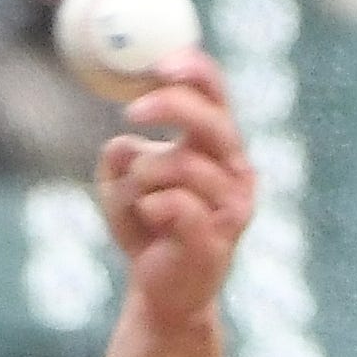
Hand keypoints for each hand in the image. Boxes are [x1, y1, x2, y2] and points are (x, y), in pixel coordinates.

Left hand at [96, 50, 254, 334]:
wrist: (162, 292)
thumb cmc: (147, 232)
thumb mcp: (121, 187)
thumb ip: (120, 159)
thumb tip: (122, 143)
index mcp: (219, 147)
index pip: (217, 95)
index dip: (195, 71)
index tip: (160, 64)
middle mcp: (236, 171)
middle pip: (212, 120)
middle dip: (171, 107)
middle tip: (131, 112)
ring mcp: (232, 206)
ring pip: (184, 165)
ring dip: (145, 178)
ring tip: (138, 201)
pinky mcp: (217, 239)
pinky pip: (177, 204)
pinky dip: (151, 206)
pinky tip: (149, 220)